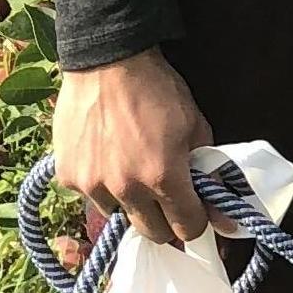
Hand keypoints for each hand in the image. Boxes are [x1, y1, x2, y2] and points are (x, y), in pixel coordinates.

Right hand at [51, 48, 212, 246]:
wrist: (107, 61)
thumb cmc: (158, 90)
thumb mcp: (196, 127)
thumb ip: (209, 172)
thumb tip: (224, 215)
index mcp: (163, 177)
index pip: (187, 227)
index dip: (196, 222)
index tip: (195, 214)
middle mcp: (126, 188)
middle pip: (153, 232)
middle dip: (166, 220)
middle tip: (166, 199)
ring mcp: (92, 184)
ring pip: (118, 214)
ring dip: (129, 202)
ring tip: (131, 170)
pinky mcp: (68, 176)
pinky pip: (90, 196)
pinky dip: (101, 185)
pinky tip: (106, 158)